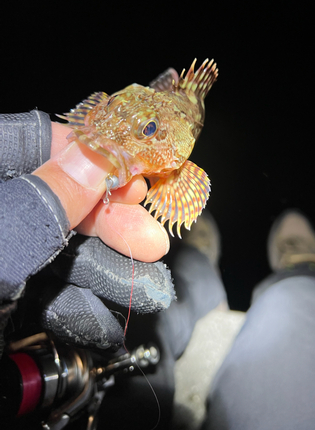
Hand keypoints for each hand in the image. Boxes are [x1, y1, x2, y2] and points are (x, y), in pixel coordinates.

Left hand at [0, 111, 174, 351]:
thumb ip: (40, 202)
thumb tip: (96, 156)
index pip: (26, 142)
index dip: (83, 153)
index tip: (129, 173)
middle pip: (52, 201)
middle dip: (106, 224)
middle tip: (149, 240)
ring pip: (56, 254)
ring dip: (106, 273)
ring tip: (150, 289)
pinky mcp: (0, 303)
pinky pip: (44, 296)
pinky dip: (78, 310)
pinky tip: (105, 322)